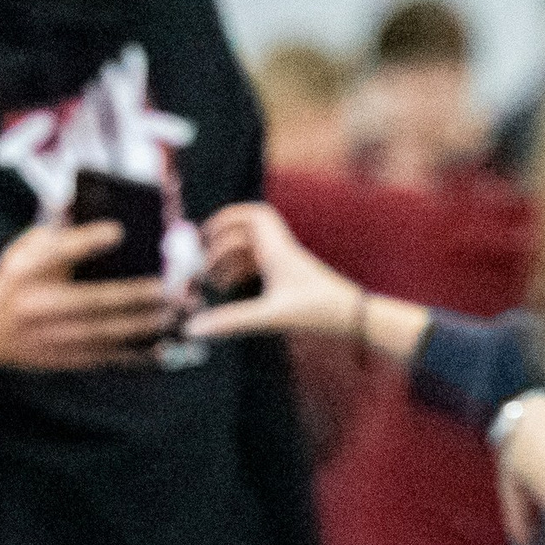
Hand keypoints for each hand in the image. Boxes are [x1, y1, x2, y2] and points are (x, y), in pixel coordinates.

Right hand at [0, 220, 171, 370]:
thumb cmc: (17, 280)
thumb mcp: (24, 252)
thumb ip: (58, 237)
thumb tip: (105, 228)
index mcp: (25, 273)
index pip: (56, 253)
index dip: (86, 242)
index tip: (117, 230)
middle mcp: (37, 308)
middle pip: (91, 301)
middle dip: (132, 295)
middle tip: (166, 287)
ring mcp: (51, 338)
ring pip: (104, 333)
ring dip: (143, 325)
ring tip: (173, 313)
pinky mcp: (64, 360)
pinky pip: (105, 358)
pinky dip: (135, 354)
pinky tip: (162, 347)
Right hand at [186, 203, 367, 342]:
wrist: (351, 316)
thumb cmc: (316, 312)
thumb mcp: (269, 317)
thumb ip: (230, 321)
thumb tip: (193, 328)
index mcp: (276, 249)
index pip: (252, 216)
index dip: (227, 217)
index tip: (204, 233)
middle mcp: (280, 251)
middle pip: (248, 229)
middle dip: (224, 238)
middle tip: (202, 254)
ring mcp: (284, 264)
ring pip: (251, 249)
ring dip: (229, 259)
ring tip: (211, 280)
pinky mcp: (288, 279)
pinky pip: (259, 265)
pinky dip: (240, 271)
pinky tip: (229, 288)